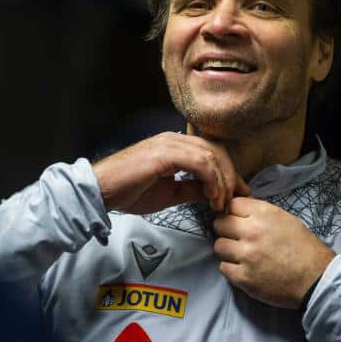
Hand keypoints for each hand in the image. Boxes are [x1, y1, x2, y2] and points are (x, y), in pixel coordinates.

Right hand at [92, 132, 250, 213]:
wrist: (102, 191)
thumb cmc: (130, 192)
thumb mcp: (170, 194)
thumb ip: (192, 190)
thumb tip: (214, 194)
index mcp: (176, 146)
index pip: (212, 153)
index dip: (229, 173)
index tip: (238, 195)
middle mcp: (175, 139)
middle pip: (217, 151)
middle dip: (231, 177)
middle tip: (235, 200)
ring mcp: (170, 143)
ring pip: (211, 155)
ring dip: (222, 181)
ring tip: (221, 202)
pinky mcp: (165, 153)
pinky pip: (199, 162)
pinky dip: (211, 179)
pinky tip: (211, 196)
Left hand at [213, 197, 335, 308]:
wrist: (317, 279)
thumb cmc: (304, 248)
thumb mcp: (286, 219)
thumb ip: (260, 214)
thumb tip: (239, 212)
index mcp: (264, 215)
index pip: (232, 204)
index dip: (235, 213)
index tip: (239, 220)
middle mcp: (252, 232)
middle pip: (220, 224)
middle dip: (227, 230)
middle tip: (237, 238)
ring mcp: (246, 256)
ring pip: (219, 246)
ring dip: (228, 250)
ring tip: (242, 255)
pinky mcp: (243, 277)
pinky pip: (223, 268)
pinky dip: (232, 269)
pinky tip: (245, 269)